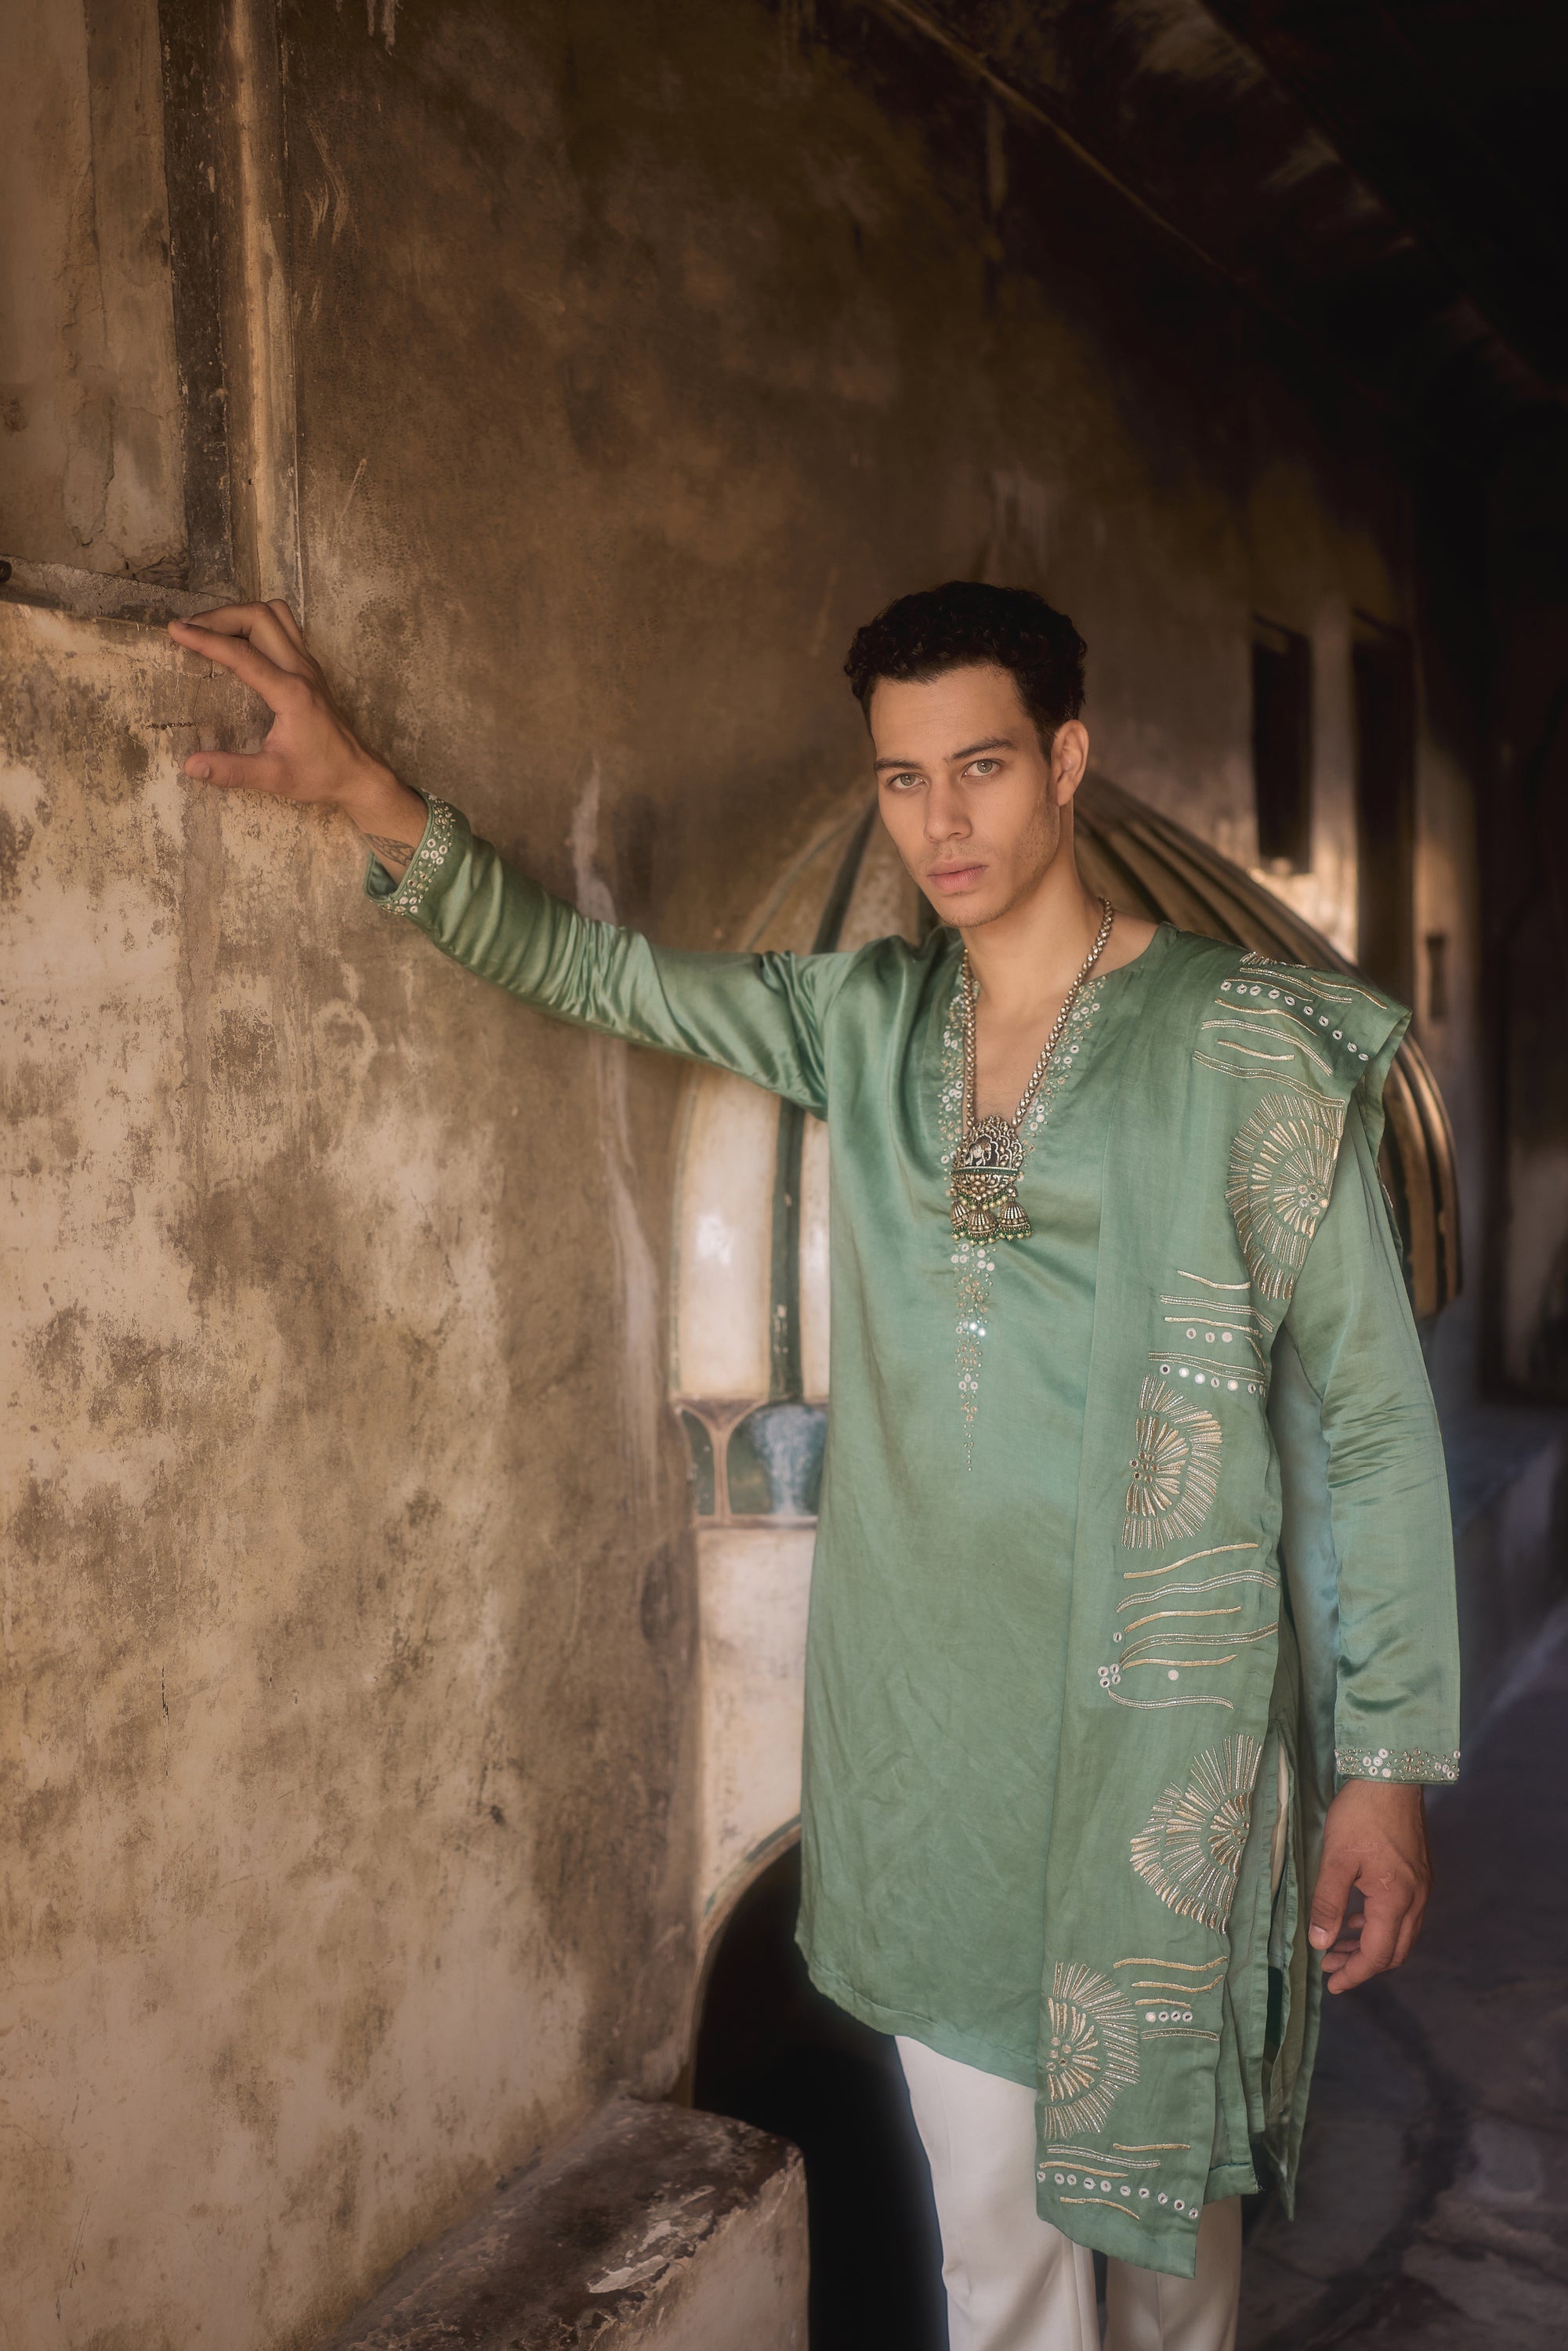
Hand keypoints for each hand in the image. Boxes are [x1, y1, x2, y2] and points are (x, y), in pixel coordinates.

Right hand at [166, 600, 424, 846]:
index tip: (175, 630)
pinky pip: (284, 627)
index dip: (206, 639)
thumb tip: (191, 766)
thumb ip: (232, 771)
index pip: (242, 654)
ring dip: (240, 613)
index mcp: (291, 693)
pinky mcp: (310, 668)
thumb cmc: (320, 775)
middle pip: (259, 617)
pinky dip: (256, 622)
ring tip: (210, 628)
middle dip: (219, 616)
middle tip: (188, 628)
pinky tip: (238, 638)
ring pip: (275, 614)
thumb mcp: (274, 778)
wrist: (359, 774)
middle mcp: (301, 670)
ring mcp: (308, 665)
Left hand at [1308, 1779, 1430, 1992]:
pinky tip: (1356, 1920)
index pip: (1378, 1954)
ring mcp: (1420, 1887)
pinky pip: (1402, 1914)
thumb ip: (1327, 1903)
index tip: (1332, 1984)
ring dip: (1369, 1945)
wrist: (1391, 1776)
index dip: (1355, 1973)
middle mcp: (1415, 1899)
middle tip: (1330, 1969)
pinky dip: (1378, 1925)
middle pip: (1393, 1950)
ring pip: (1399, 1933)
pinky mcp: (1418, 1874)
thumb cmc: (1360, 1814)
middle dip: (1362, 1965)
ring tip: (1336, 1947)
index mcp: (1395, 1899)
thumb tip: (1319, 1943)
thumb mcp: (1335, 1858)